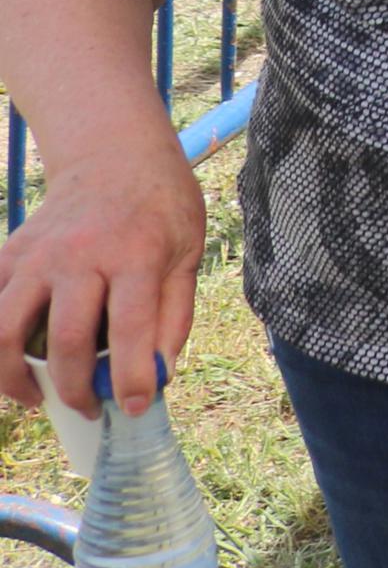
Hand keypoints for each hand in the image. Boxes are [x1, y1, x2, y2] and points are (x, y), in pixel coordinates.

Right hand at [0, 147, 202, 416]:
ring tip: (37, 398)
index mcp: (136, 255)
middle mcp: (79, 255)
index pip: (131, 330)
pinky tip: (16, 361)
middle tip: (90, 411)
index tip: (137, 408)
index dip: (130, 379)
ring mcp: (36, 255)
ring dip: (15, 377)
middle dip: (76, 390)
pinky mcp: (9, 255)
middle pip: (65, 340)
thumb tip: (158, 375)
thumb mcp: (188, 253)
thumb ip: (174, 315)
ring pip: (6, 330)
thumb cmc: (161, 208)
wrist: (113, 156)